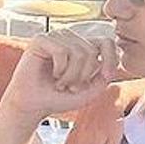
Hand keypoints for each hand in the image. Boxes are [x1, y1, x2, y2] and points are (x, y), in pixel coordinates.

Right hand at [0, 29, 118, 124]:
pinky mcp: (41, 39)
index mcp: (82, 46)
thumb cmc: (57, 98)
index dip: (111, 58)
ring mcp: (56, 37)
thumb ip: (103, 80)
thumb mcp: (88, 93)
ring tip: (60, 83)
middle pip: (91, 51)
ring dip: (70, 76)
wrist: (33, 105)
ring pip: (78, 52)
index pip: (106, 42)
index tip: (107, 76)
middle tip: (70, 86)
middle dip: (83, 75)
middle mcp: (70, 38)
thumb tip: (109, 66)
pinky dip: (60, 70)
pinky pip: (62, 52)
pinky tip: (53, 75)